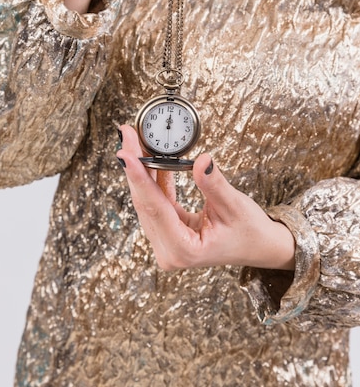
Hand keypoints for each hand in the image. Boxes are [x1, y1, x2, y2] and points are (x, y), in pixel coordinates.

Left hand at [117, 125, 295, 271]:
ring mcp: (167, 243)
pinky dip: (156, 180)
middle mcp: (169, 250)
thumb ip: (214, 184)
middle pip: (144, 202)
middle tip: (127, 136)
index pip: (154, 208)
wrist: (261, 247)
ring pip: (147, 201)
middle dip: (135, 167)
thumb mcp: (234, 206)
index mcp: (183, 249)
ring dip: (142, 171)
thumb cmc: (250, 232)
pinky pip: (157, 202)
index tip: (125, 154)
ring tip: (136, 142)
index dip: (138, 177)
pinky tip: (153, 159)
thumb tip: (201, 160)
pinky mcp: (169, 232)